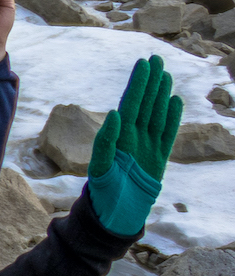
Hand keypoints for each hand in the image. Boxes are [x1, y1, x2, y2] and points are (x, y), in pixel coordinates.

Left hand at [86, 55, 182, 238]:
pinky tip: (175, 100)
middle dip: (149, 83)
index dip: (137, 85)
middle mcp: (132, 138)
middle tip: (155, 59)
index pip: (129, 105)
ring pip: (156, 114)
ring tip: (165, 75)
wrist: (117, 216)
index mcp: (117, 138)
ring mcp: (147, 146)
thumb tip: (115, 114)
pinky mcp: (159, 158)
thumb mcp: (100, 169)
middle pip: (143, 104)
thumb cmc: (104, 194)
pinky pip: (167, 132)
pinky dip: (172, 117)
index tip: (143, 65)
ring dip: (160, 95)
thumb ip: (105, 142)